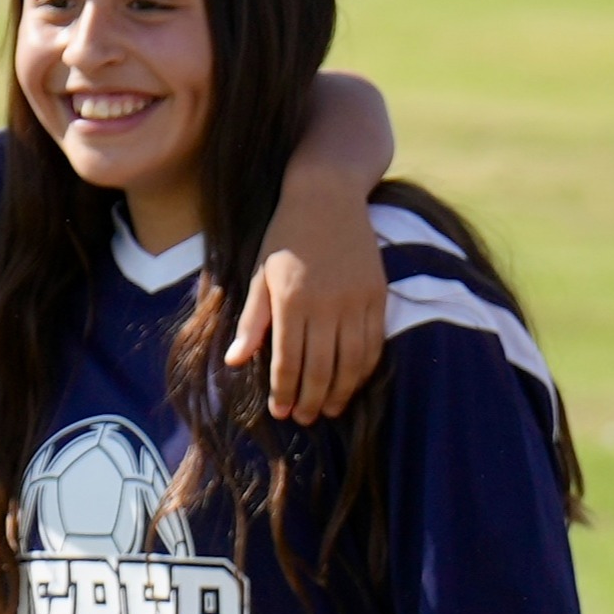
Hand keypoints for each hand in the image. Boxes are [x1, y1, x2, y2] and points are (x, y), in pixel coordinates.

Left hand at [238, 190, 391, 422]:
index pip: (288, 360)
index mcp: (291, 299)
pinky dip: (365, 369)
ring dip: (340, 391)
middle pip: (321, 368)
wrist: (327, 195)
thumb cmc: (285, 236)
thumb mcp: (259, 274)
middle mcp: (326, 303)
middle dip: (311, 399)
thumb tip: (235, 361)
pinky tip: (354, 382)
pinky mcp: (377, 295)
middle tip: (305, 418)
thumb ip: (252, 320)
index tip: (281, 411)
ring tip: (329, 408)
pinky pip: (374, 343)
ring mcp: (355, 300)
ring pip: (351, 362)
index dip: (284, 391)